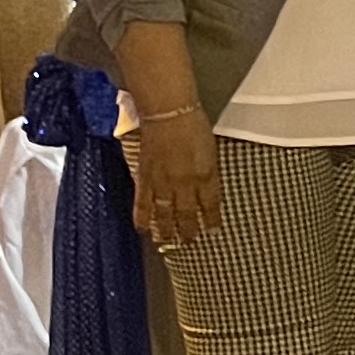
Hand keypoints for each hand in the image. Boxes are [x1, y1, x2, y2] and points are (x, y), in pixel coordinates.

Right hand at [131, 113, 221, 248]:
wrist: (167, 113)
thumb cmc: (194, 125)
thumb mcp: (211, 151)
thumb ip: (209, 172)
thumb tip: (207, 188)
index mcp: (206, 176)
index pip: (210, 206)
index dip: (211, 220)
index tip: (212, 231)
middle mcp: (185, 185)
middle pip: (187, 215)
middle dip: (189, 231)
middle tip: (190, 242)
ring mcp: (163, 183)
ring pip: (165, 214)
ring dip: (167, 230)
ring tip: (169, 242)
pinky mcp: (145, 178)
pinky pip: (142, 204)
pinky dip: (142, 218)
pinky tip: (143, 229)